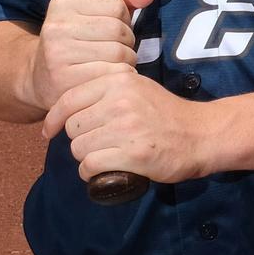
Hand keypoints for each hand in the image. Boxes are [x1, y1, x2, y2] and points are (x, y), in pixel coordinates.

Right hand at [22, 0, 153, 113]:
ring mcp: (58, 53)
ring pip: (120, 53)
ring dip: (125, 61)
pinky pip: (112, 74)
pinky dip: (117, 76)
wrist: (40, 78)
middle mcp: (57, 26)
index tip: (108, 31)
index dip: (123, 20)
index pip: (117, 6)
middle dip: (126, 42)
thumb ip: (123, 2)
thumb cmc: (76, 43)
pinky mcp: (64, 79)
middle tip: (111, 51)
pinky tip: (104, 77)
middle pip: (119, 30)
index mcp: (64, 3)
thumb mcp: (93, 16)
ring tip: (108, 63)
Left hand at [43, 66, 217, 184]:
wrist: (203, 135)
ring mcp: (126, 128)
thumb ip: (108, 92)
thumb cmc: (168, 115)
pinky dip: (92, 173)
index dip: (54, 119)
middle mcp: (120, 101)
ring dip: (87, 158)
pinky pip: (90, 166)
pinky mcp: (132, 154)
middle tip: (100, 144)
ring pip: (79, 148)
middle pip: (72, 127)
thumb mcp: (139, 89)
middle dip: (80, 139)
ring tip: (107, 156)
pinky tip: (104, 171)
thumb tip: (69, 110)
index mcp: (119, 81)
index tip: (50, 131)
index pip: (68, 99)